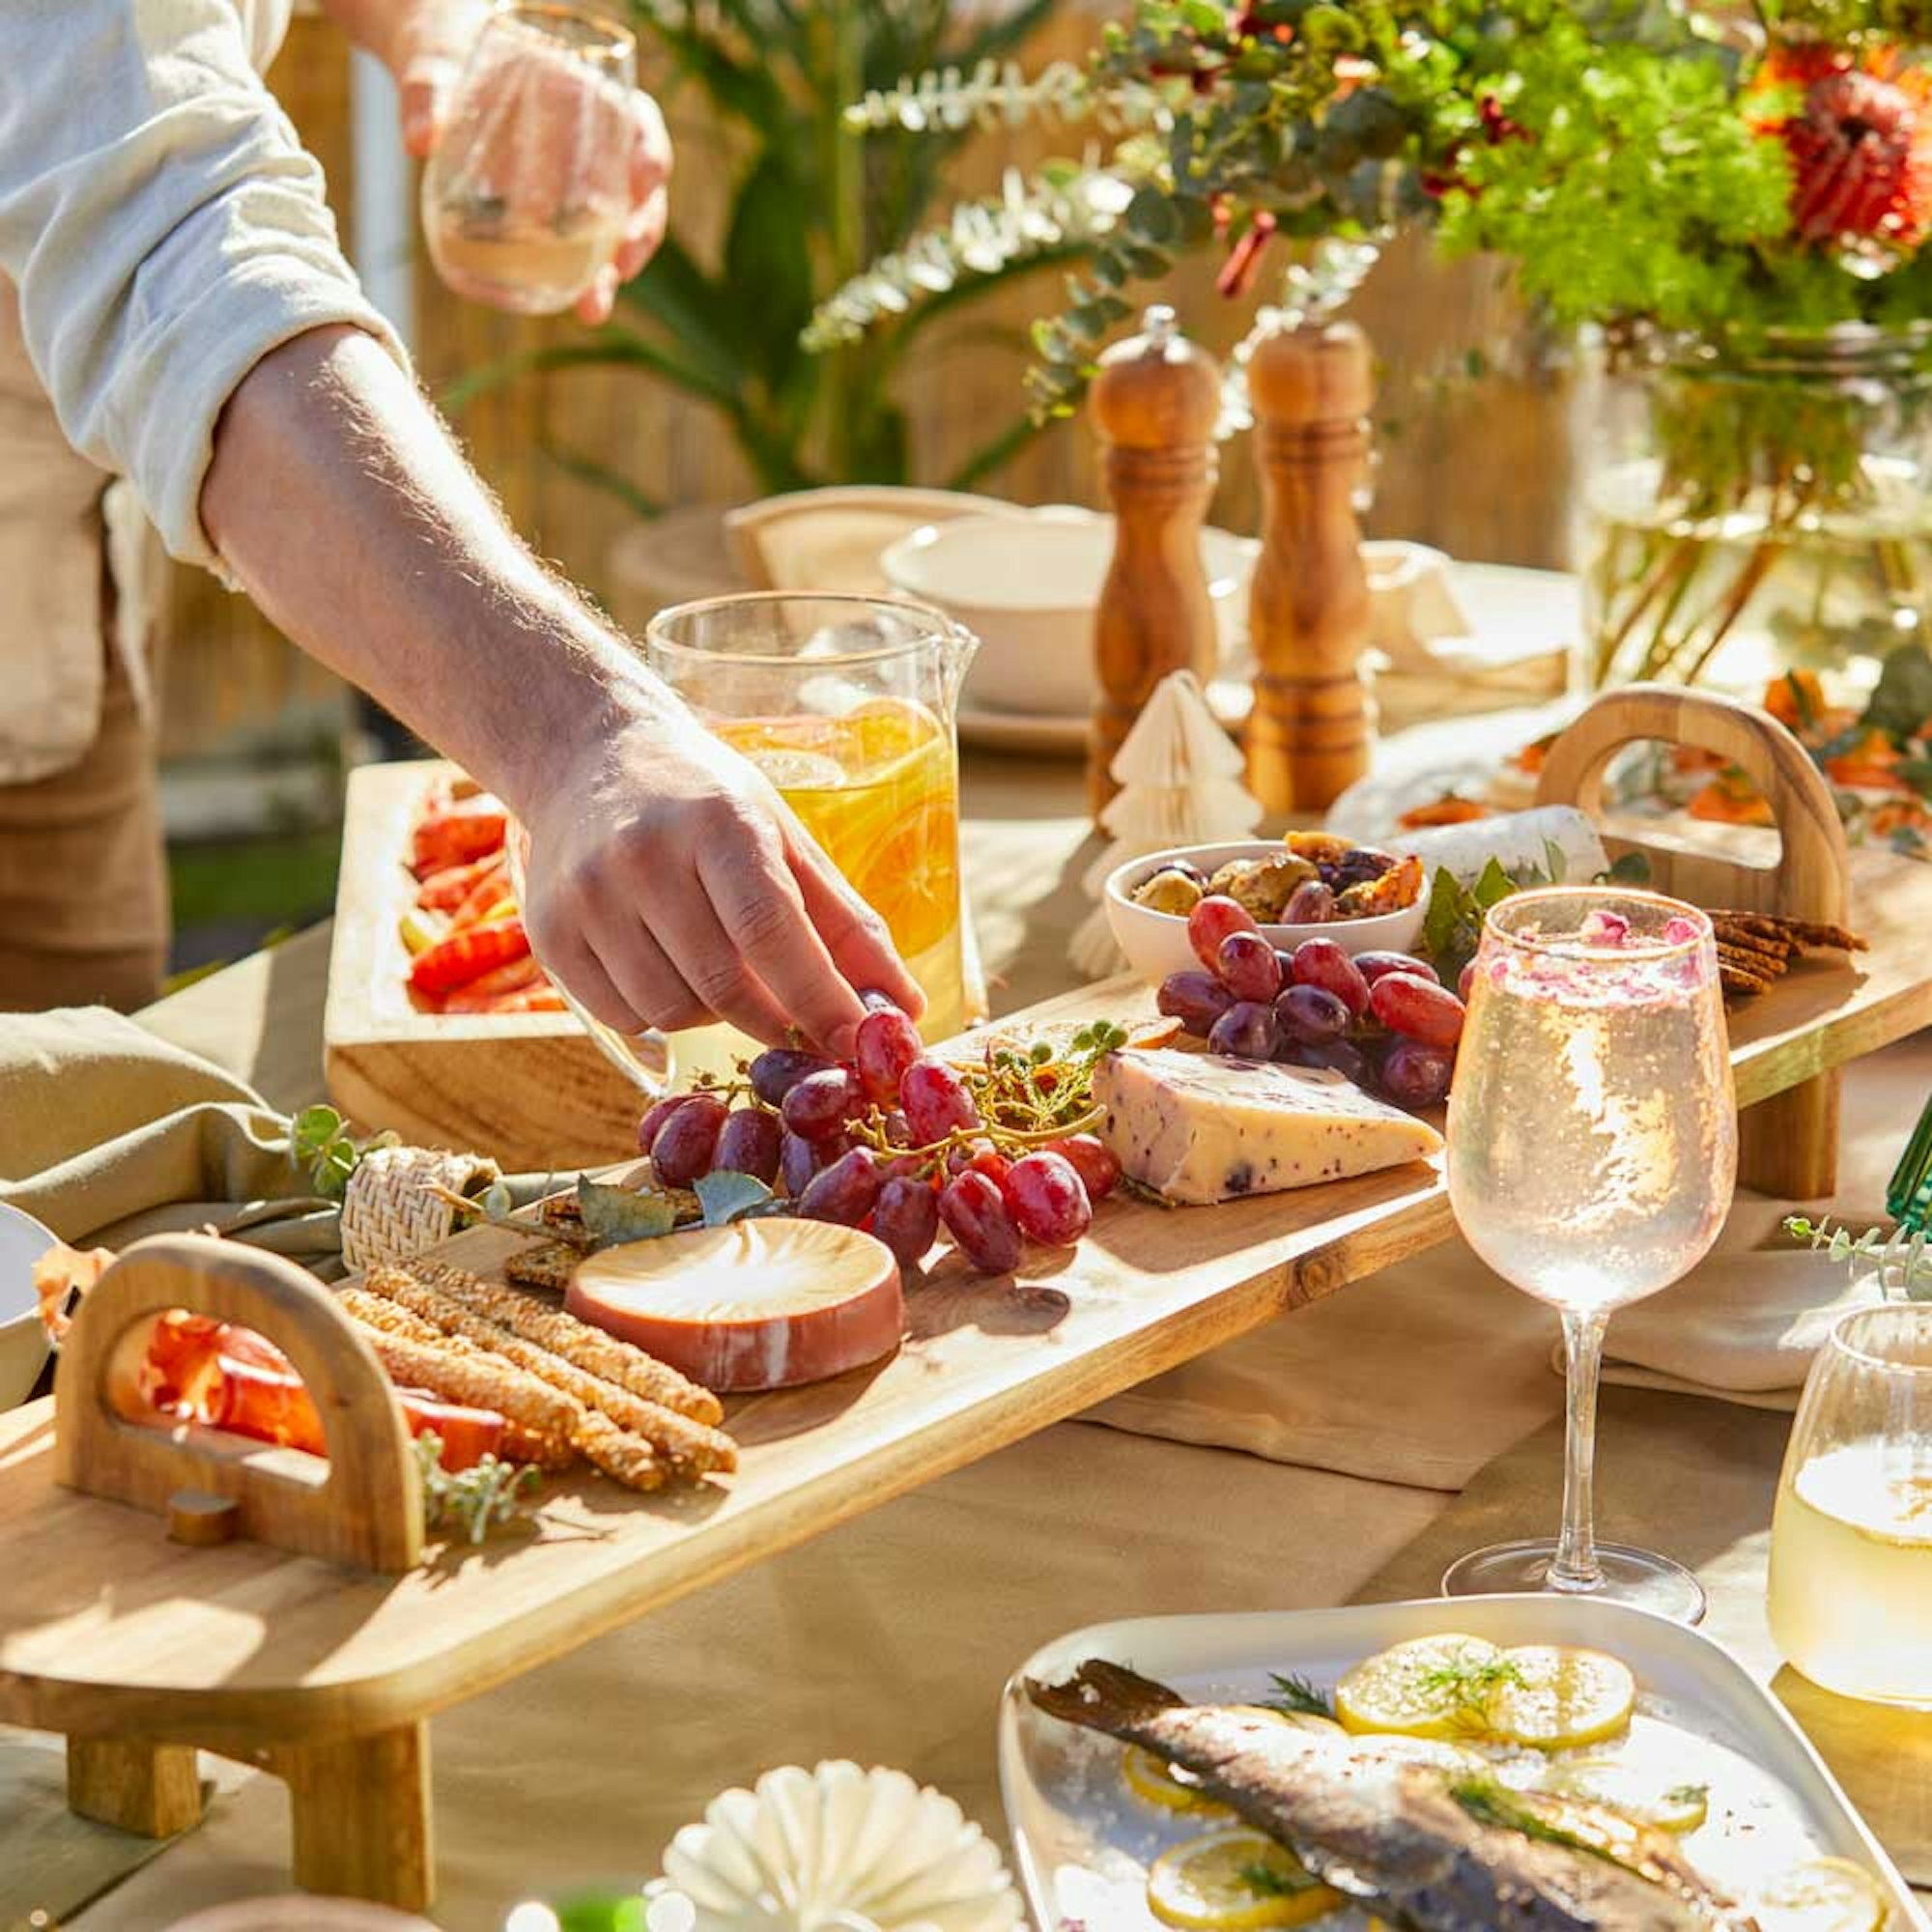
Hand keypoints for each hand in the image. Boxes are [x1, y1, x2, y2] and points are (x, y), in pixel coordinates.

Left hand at [392, 0, 671, 322]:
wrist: (441, 90)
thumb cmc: (448, 66)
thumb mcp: (435, 71)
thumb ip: (428, 97)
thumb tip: (419, 140)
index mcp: (587, 96)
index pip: (639, 123)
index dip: (649, 153)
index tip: (645, 180)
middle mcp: (599, 146)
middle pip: (641, 191)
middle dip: (639, 232)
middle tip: (621, 265)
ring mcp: (586, 187)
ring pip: (619, 231)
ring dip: (612, 272)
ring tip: (593, 307)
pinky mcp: (562, 218)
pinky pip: (588, 251)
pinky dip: (587, 279)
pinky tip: (578, 305)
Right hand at [517, 710, 924, 1055]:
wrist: (588, 759)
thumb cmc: (706, 804)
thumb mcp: (785, 840)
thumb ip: (847, 926)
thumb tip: (904, 1008)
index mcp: (718, 822)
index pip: (772, 932)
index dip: (821, 1001)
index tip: (861, 1047)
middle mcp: (642, 856)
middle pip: (724, 987)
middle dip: (776, 1023)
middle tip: (799, 1023)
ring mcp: (587, 897)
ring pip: (672, 1013)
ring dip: (716, 1015)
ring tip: (721, 964)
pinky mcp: (548, 934)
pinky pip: (624, 1017)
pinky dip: (661, 1012)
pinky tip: (668, 965)